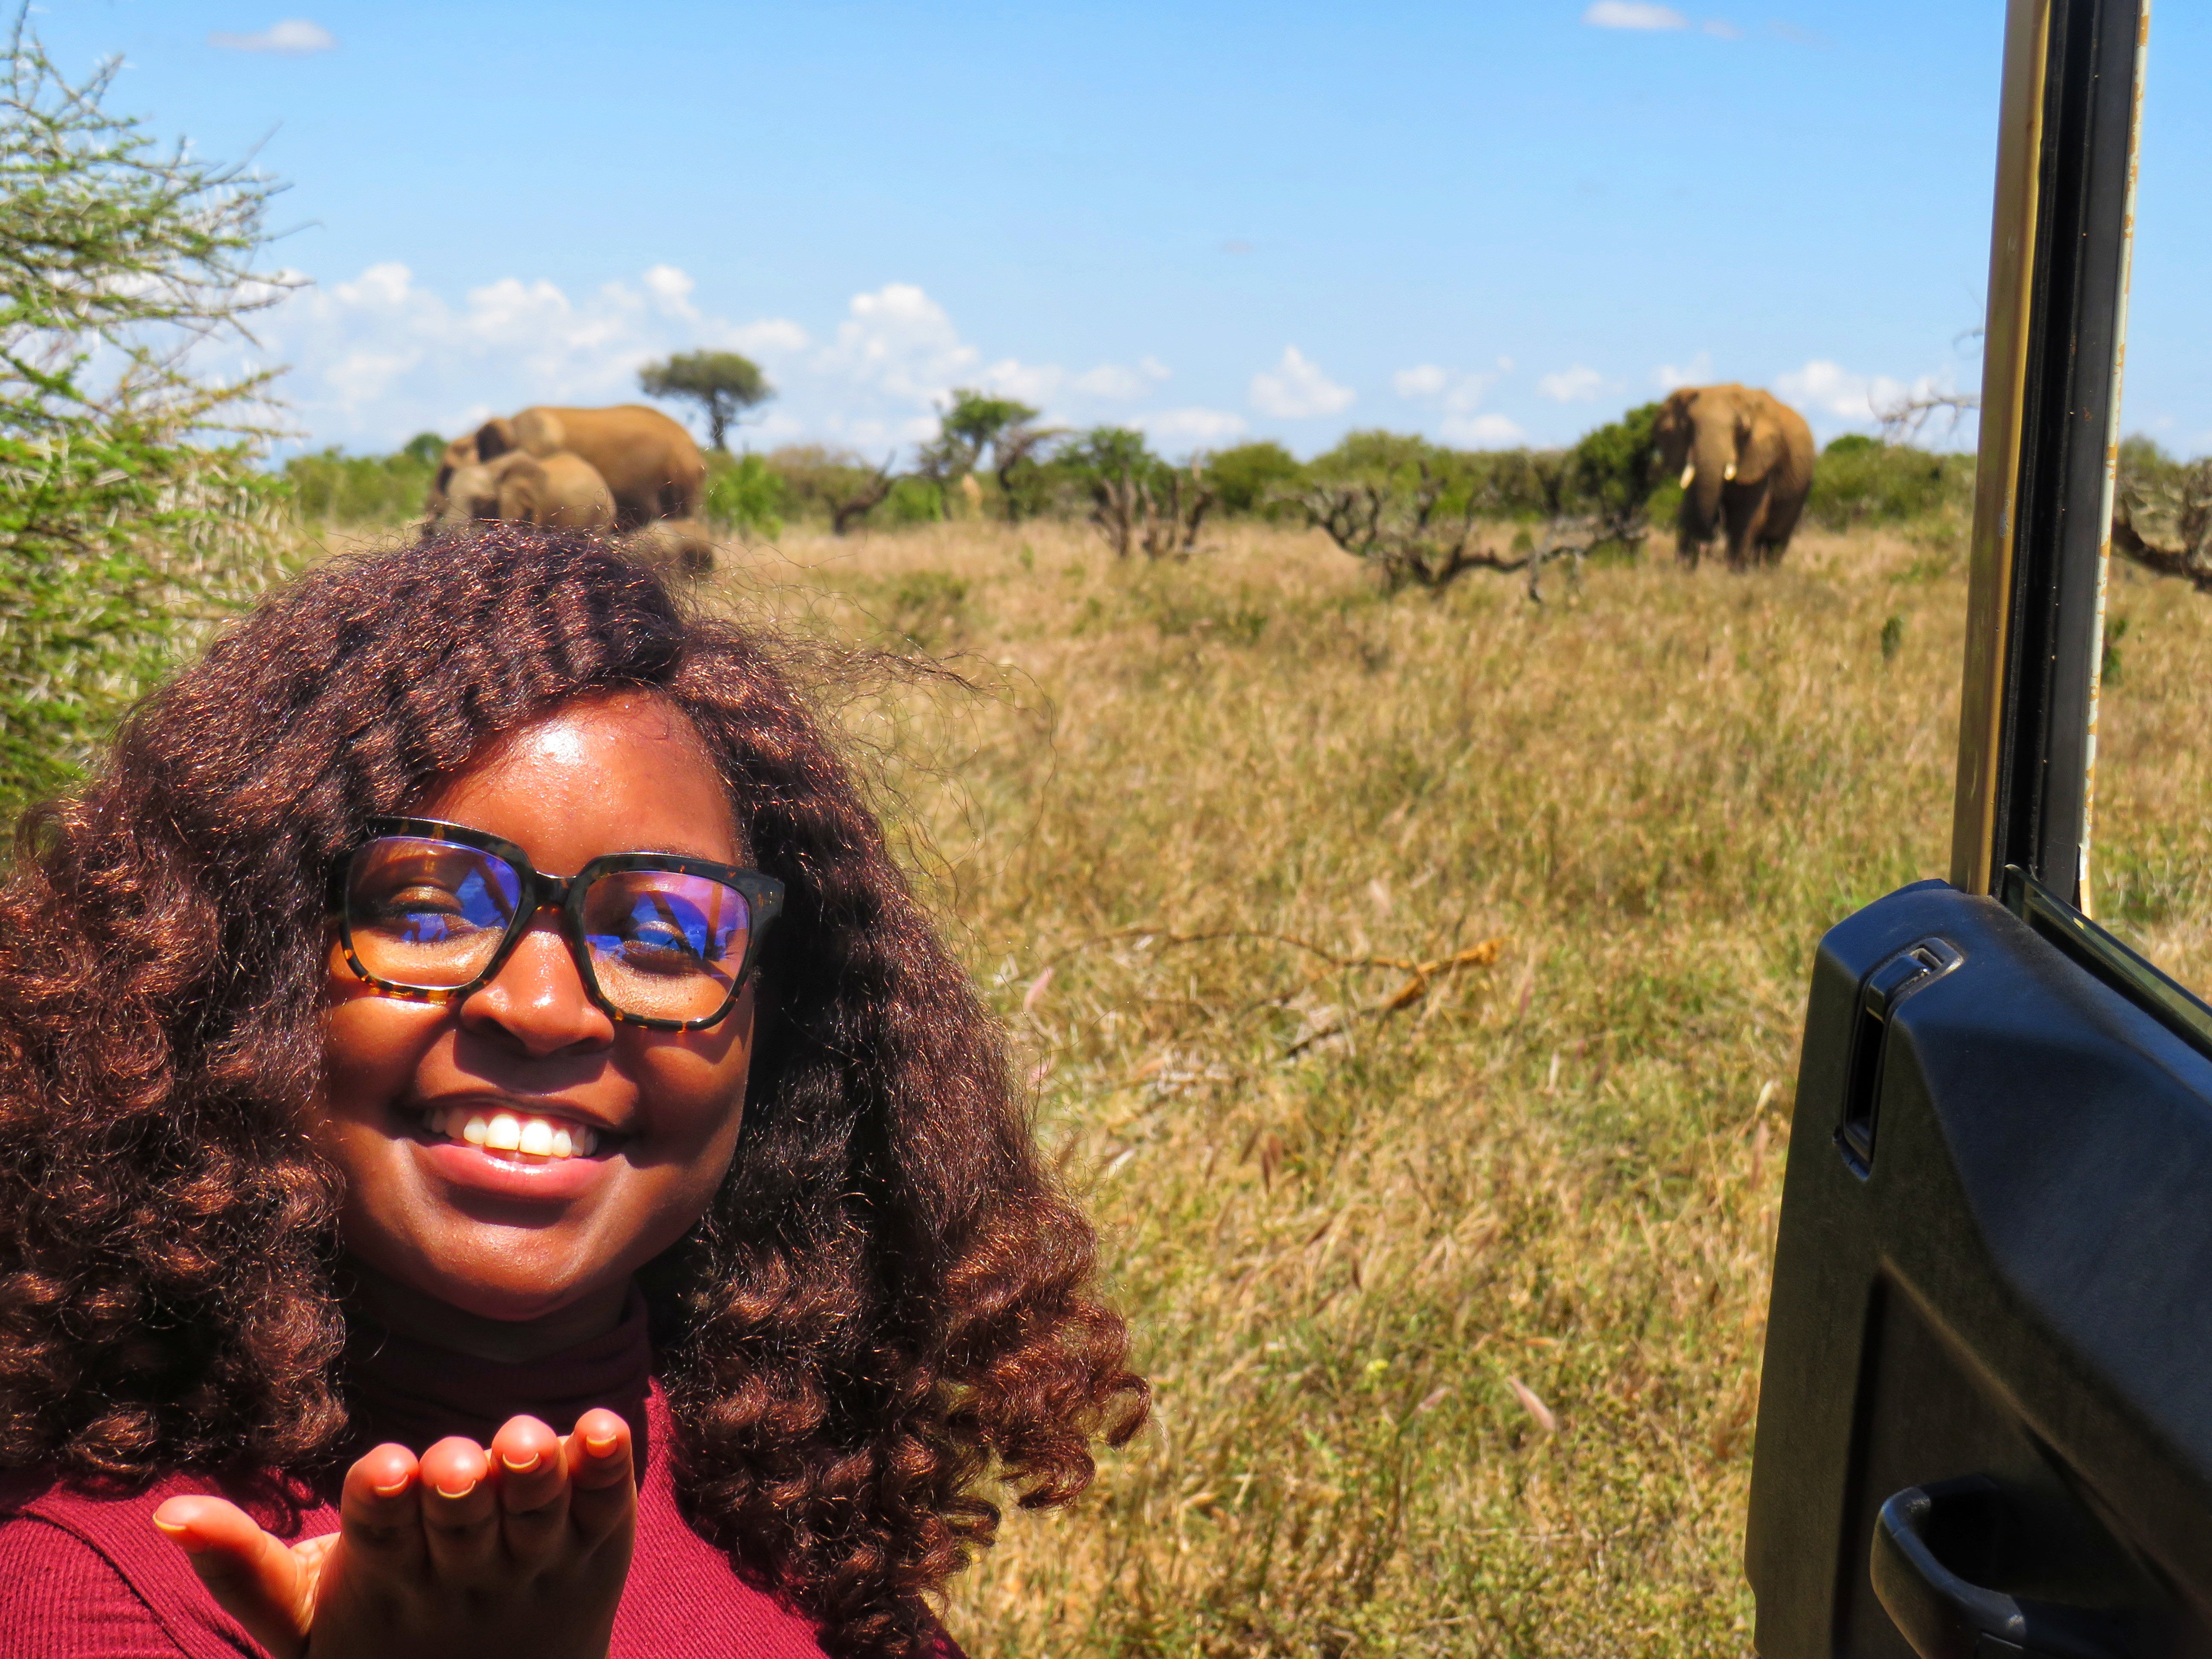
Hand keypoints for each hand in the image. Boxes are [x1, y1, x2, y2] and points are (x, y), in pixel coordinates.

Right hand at [153, 1410, 636, 1658]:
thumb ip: (242, 1569)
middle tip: (453, 1461)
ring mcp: (535, 1560)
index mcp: (389, 1578)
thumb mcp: (303, 1622)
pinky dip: (608, 1467)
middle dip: (456, 1489)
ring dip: (533, 1475)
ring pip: (535, 1514)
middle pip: (460, 1522)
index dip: (384, 1498)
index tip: (385, 1467)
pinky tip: (607, 1425)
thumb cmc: (378, 1640)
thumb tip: (167, 1514)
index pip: (383, 1532)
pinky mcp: (595, 1548)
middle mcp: (465, 1571)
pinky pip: (606, 1504)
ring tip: (526, 1440)